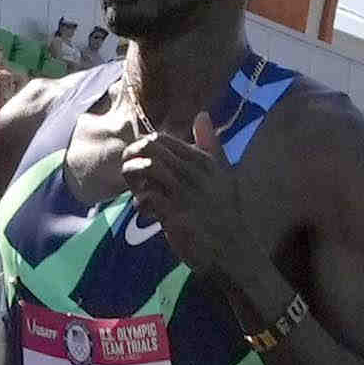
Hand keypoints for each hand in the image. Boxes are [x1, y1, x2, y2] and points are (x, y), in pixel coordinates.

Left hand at [109, 99, 260, 298]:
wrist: (233, 250)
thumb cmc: (224, 211)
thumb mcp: (222, 173)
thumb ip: (210, 144)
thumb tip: (202, 114)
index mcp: (203, 160)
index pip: (162, 139)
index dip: (143, 148)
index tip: (140, 163)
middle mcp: (194, 172)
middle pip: (150, 148)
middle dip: (132, 158)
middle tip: (130, 176)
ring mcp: (185, 193)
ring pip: (147, 168)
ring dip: (134, 179)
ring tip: (137, 192)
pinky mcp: (177, 215)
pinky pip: (147, 197)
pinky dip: (140, 202)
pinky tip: (144, 211)